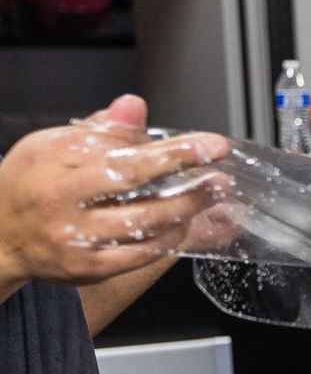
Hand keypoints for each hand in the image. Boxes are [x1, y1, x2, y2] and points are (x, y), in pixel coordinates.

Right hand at [0, 95, 231, 285]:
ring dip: (185, 208)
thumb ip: (98, 129)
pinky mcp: (86, 267)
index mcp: (50, 158)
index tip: (206, 143)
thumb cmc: (30, 185)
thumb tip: (134, 106)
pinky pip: (139, 254)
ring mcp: (73, 236)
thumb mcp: (51, 146)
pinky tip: (182, 226)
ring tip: (212, 195)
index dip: (170, 147)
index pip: (118, 146)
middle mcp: (59, 197)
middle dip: (182, 170)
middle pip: (130, 179)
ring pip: (142, 221)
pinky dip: (167, 239)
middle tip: (218, 169)